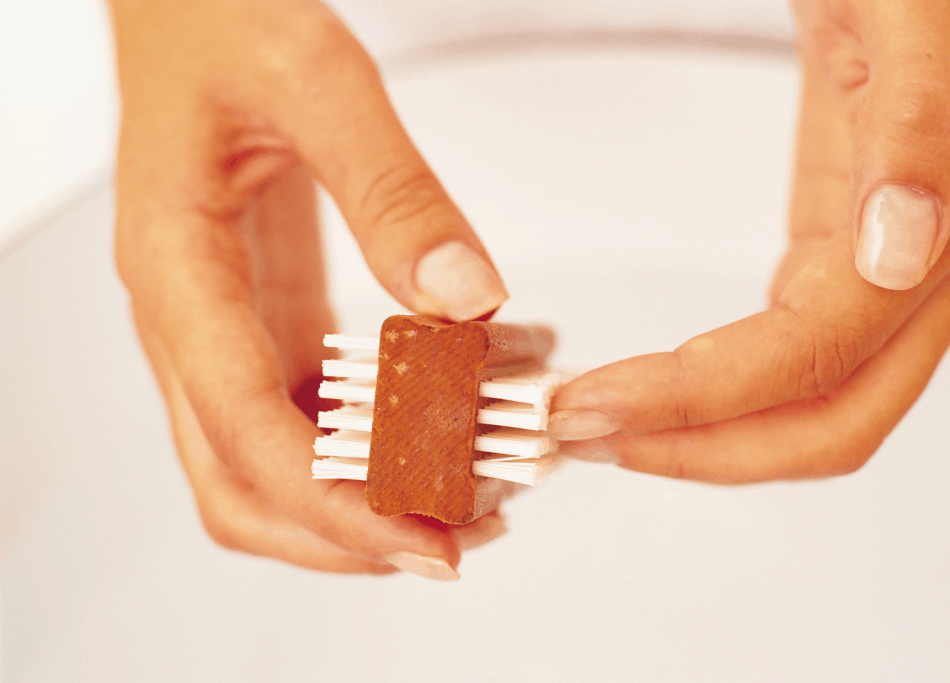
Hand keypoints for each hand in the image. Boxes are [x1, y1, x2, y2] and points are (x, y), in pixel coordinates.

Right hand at [110, 0, 508, 577]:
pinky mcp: (259, 316)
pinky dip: (363, 448)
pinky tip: (432, 438)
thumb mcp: (318, 80)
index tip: (426, 541)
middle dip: (342, 535)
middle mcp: (188, 317)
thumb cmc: (221, 19)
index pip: (245, 428)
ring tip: (458, 502)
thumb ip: (394, 191)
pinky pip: (299, 414)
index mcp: (179, 268)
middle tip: (450, 542)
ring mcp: (221, 325)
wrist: (187, 2)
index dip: (336, 505)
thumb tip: (465, 298)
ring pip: (266, 463)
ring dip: (354, 503)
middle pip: (239, 483)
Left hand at [548, 0, 949, 480]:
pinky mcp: (839, 272)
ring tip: (598, 421)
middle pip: (823, 423)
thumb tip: (902, 253)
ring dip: (701, 437)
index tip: (597, 404)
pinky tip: (652, 388)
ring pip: (808, 414)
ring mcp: (888, 283)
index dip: (702, 399)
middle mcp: (930, 274)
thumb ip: (919, 121)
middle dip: (696, 445)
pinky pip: (789, 371)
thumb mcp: (904, 13)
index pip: (815, 356)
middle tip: (579, 430)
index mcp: (947, 226)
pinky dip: (717, 397)